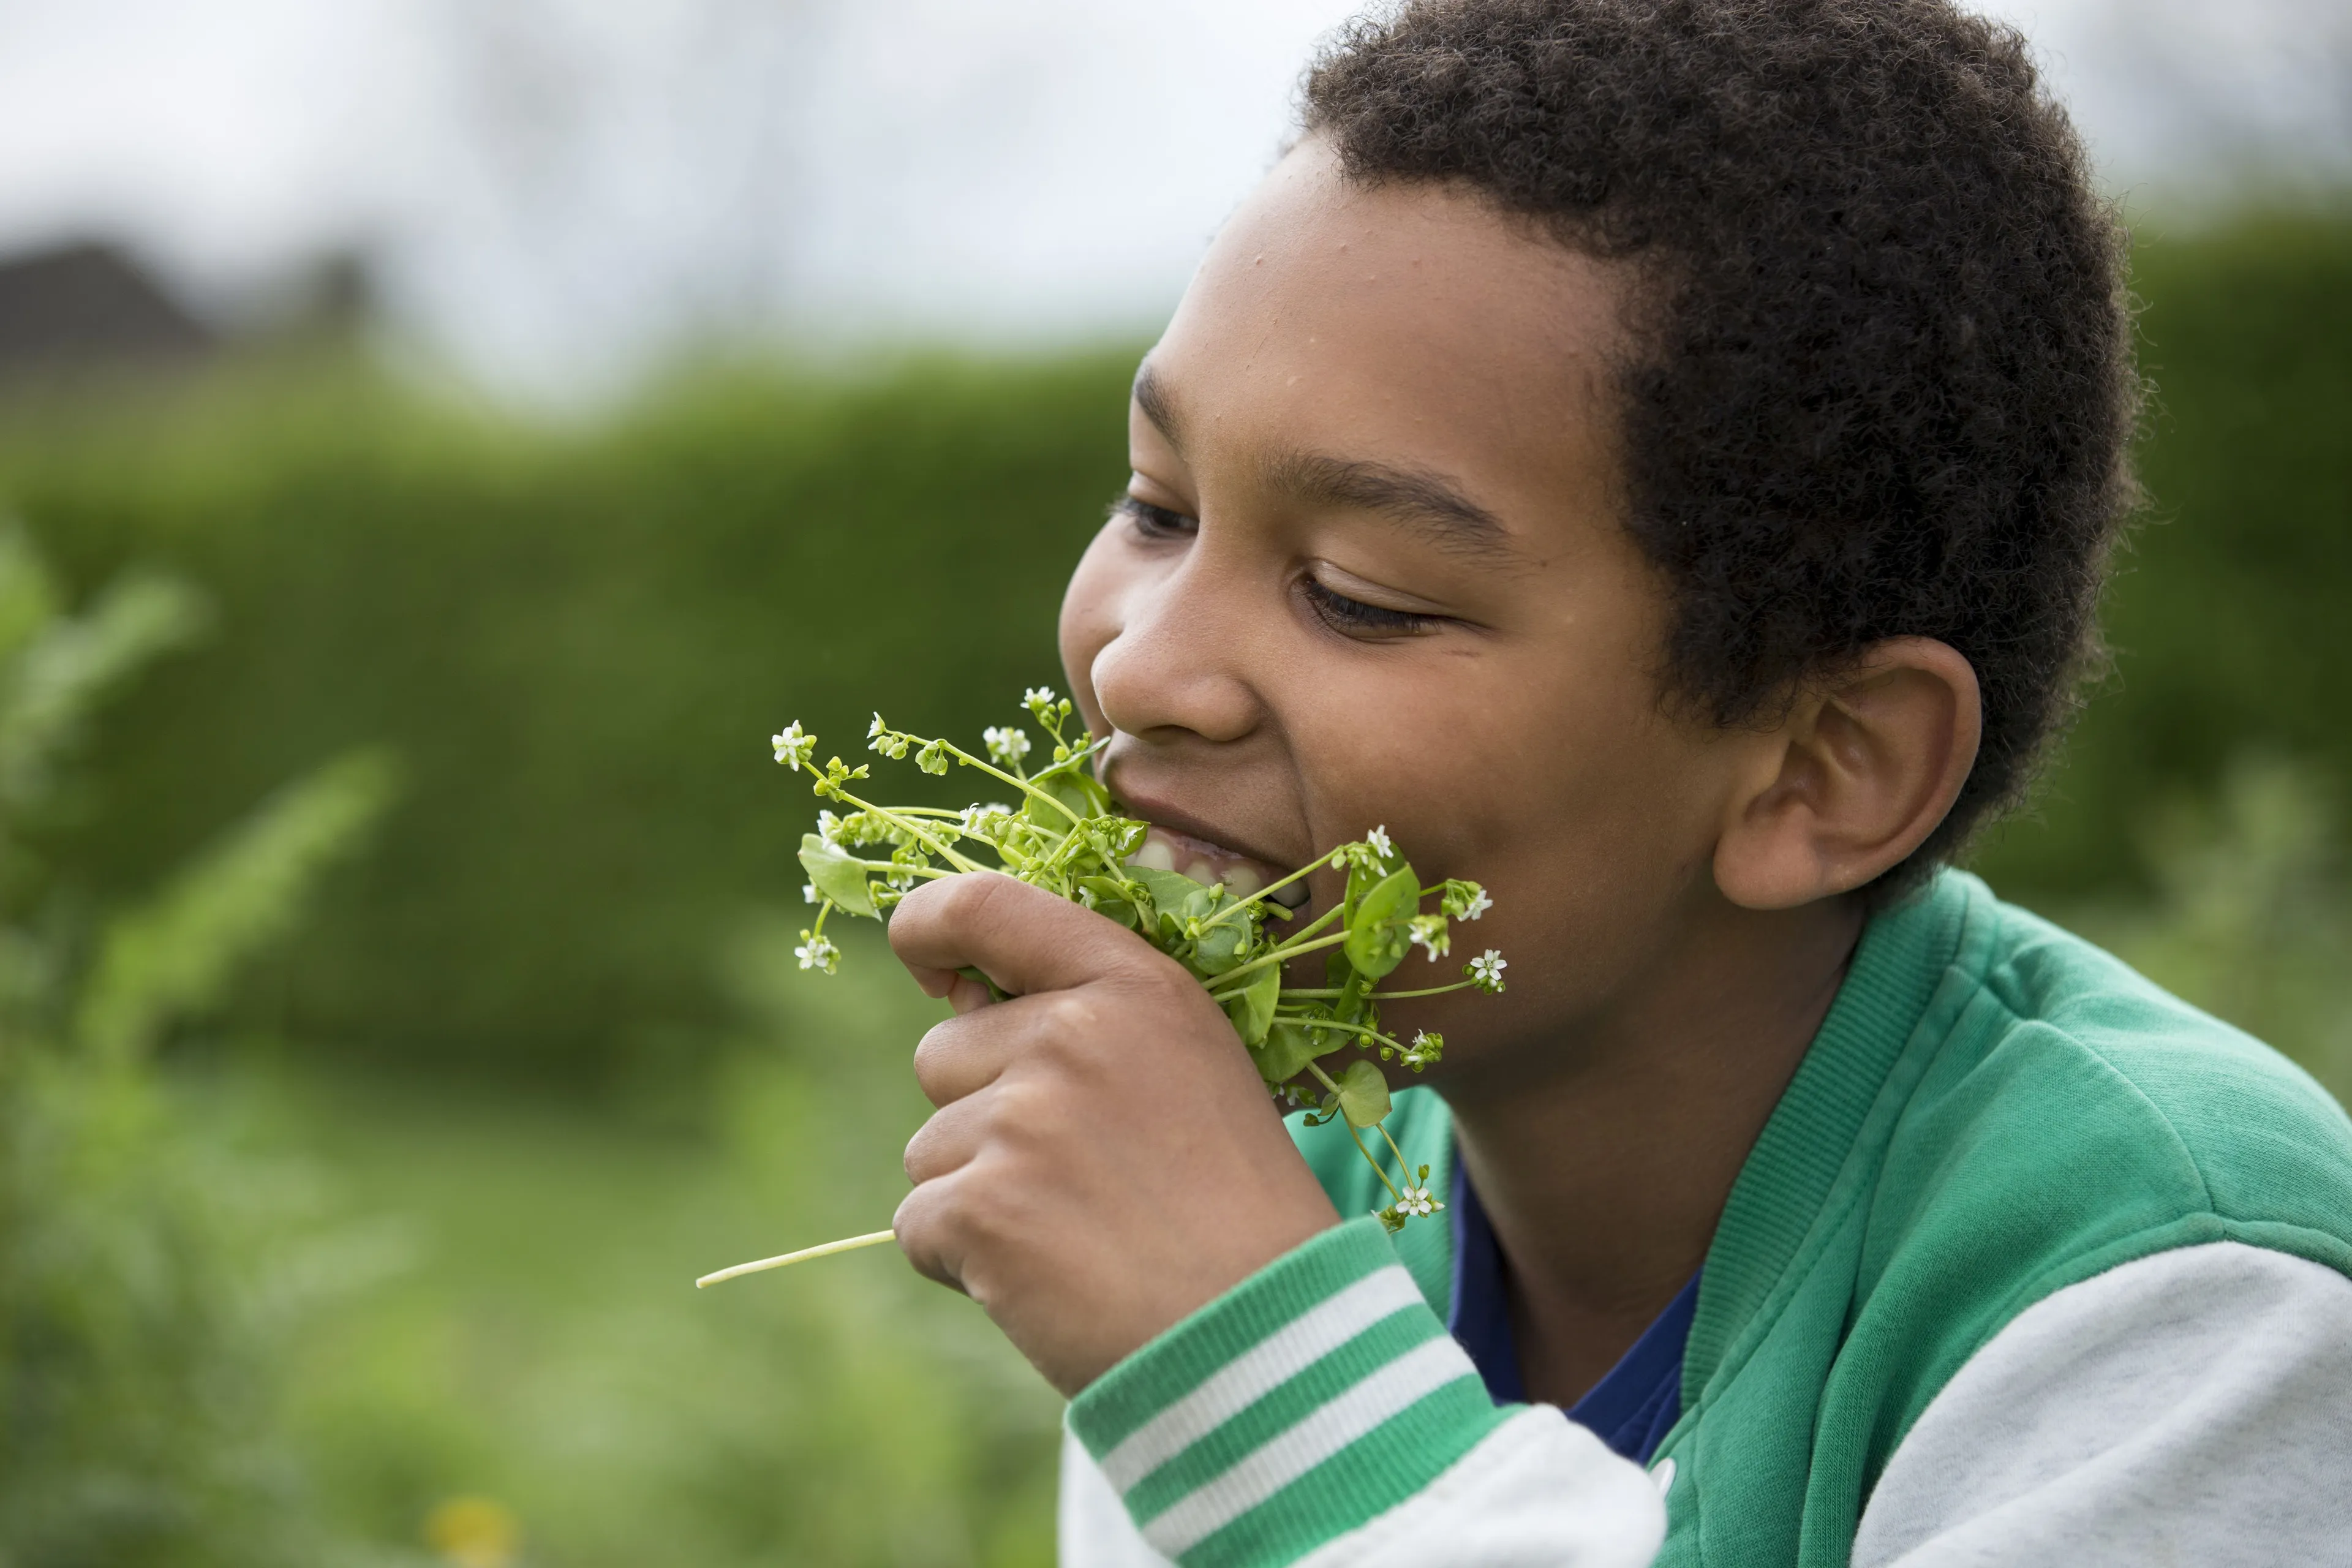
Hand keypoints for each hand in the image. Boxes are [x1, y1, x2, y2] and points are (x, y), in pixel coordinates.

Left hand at [888, 871, 1341, 1394]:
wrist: (1265, 1334)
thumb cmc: (1233, 1213)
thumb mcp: (1192, 1071)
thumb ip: (1091, 1023)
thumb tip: (957, 1002)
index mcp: (1132, 987)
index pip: (987, 904)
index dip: (931, 926)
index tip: (927, 964)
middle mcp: (1071, 1036)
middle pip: (941, 1053)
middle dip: (979, 1115)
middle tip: (1073, 1180)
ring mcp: (1022, 1120)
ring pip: (930, 1147)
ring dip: (978, 1196)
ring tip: (1075, 1237)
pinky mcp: (982, 1207)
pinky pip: (918, 1225)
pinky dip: (963, 1263)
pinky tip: (1047, 1280)